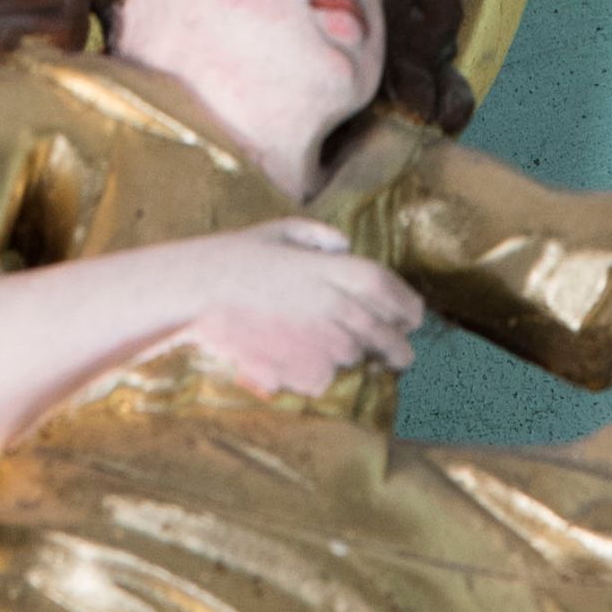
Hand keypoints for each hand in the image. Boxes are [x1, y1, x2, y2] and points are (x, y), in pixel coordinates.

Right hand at [164, 217, 423, 399]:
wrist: (200, 294)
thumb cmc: (236, 257)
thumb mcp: (280, 231)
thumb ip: (319, 237)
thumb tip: (344, 245)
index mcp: (339, 271)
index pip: (394, 293)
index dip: (408, 307)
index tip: (411, 318)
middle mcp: (340, 308)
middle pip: (390, 338)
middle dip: (397, 348)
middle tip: (397, 353)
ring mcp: (325, 345)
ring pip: (356, 360)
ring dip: (352, 358)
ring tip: (325, 349)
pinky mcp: (306, 373)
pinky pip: (326, 380)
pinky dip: (319, 374)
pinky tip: (295, 358)